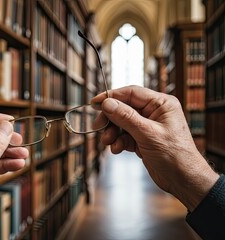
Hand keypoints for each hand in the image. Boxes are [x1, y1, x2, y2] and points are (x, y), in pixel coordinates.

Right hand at [91, 86, 218, 211]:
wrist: (183, 181)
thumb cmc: (174, 155)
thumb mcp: (147, 134)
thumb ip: (126, 117)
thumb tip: (107, 103)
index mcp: (161, 104)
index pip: (131, 93)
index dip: (111, 96)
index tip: (94, 103)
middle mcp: (154, 112)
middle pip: (124, 108)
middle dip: (110, 118)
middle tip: (98, 126)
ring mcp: (148, 126)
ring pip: (122, 122)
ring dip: (112, 132)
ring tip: (108, 142)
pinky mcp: (142, 138)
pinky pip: (125, 135)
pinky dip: (118, 141)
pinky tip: (117, 149)